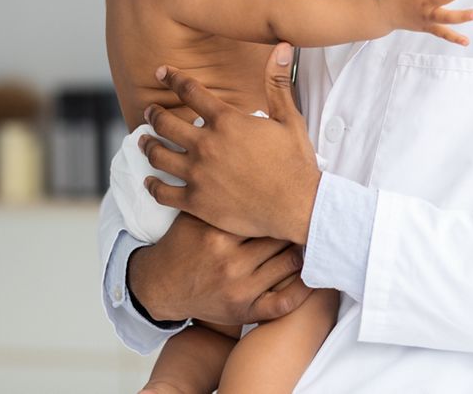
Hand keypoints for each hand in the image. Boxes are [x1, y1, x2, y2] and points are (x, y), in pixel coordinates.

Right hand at [128, 212, 310, 325]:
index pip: (264, 213)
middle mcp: (230, 261)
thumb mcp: (193, 214)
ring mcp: (239, 288)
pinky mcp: (244, 311)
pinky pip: (283, 303)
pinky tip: (311, 274)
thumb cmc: (183, 244)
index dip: (284, 203)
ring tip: (310, 238)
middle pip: (280, 237)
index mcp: (218, 234)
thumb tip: (249, 160)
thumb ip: (217, 194)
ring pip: (289, 264)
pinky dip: (303, 290)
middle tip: (308, 216)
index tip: (296, 196)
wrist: (161, 286)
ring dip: (302, 250)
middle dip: (294, 225)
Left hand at [140, 43, 321, 243]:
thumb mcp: (289, 118)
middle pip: (166, 123)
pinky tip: (149, 182)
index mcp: (226, 121)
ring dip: (147, 145)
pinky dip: (152, 185)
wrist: (298, 206)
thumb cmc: (295, 162)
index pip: (190, 91)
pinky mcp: (196, 202)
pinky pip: (163, 192)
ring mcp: (198, 174)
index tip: (160, 72)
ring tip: (143, 141)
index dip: (172, 78)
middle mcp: (206, 144)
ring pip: (158, 155)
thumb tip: (283, 46)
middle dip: (153, 114)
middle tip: (149, 111)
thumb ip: (277, 82)